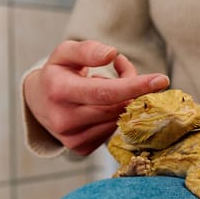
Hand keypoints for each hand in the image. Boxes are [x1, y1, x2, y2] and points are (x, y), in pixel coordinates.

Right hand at [24, 40, 168, 155]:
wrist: (37, 103)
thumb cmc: (58, 73)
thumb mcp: (66, 53)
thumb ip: (88, 50)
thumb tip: (112, 54)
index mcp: (59, 91)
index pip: (105, 92)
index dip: (135, 86)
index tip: (162, 79)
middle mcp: (64, 119)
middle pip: (117, 107)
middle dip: (132, 90)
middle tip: (128, 75)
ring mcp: (72, 138)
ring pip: (118, 120)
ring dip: (124, 102)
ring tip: (107, 89)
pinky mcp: (81, 149)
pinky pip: (112, 131)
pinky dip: (116, 116)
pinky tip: (102, 107)